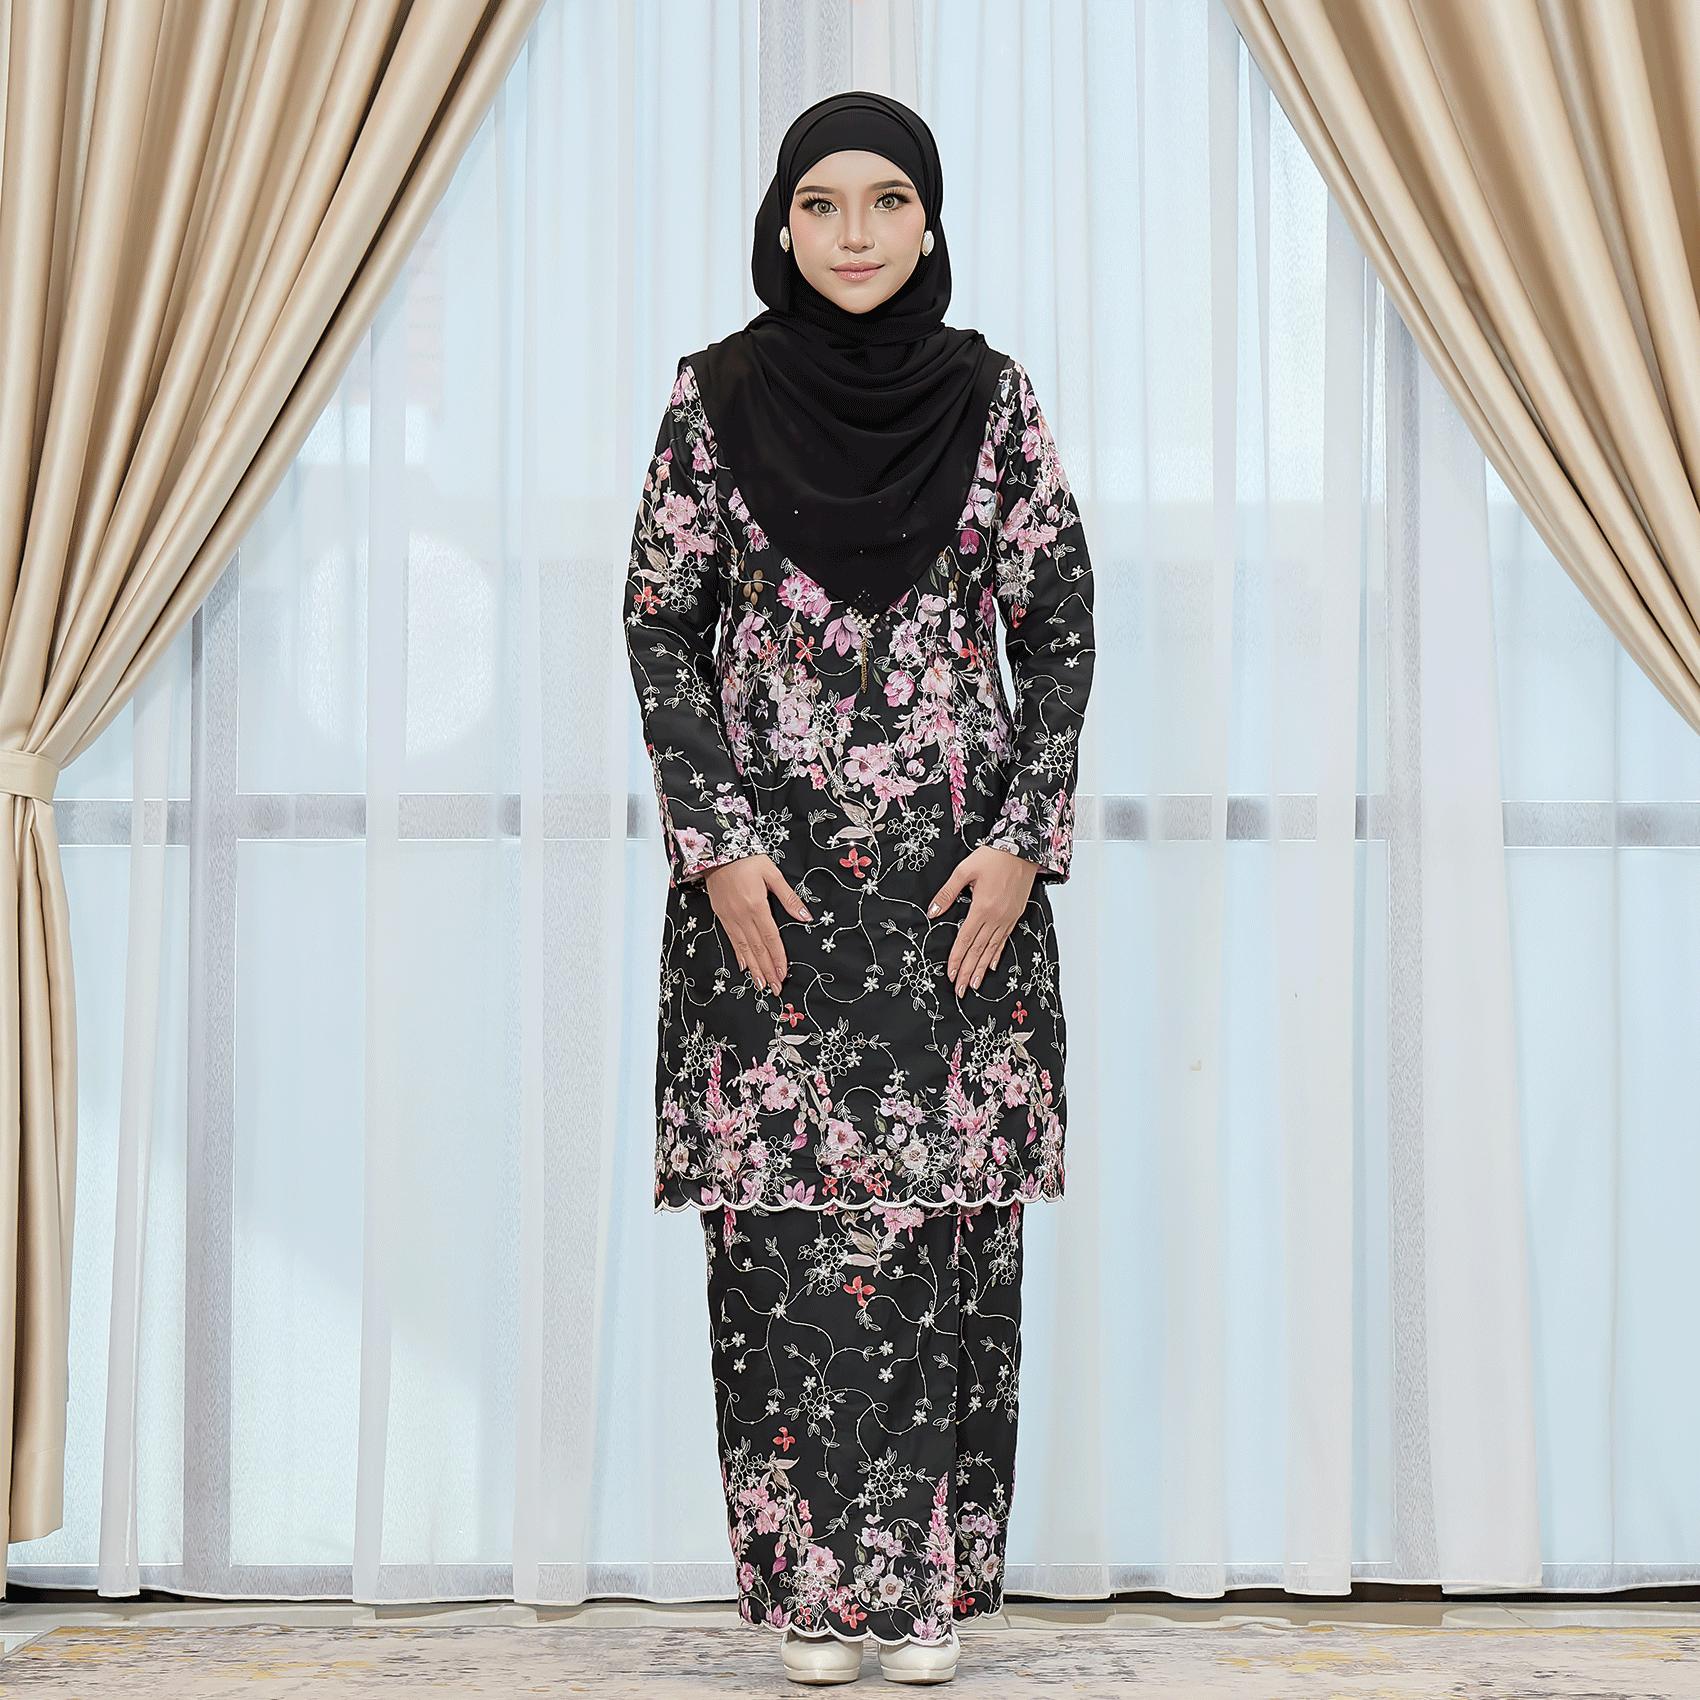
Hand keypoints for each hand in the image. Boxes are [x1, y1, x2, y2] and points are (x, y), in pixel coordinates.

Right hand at [703, 855, 810, 992]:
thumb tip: (805, 916)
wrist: (716, 850)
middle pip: (757, 948)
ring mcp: (729, 917)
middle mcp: (741, 916)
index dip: (778, 958)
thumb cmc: (747, 859)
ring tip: (762, 985)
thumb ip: (789, 898)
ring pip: (743, 948)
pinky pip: (732, 940)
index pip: (770, 938)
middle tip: (776, 989)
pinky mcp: (721, 916)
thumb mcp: (772, 873)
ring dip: (754, 968)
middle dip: (767, 970)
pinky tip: (745, 967)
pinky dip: (739, 955)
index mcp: (756, 906)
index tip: (784, 974)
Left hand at [926, 846, 1036, 995]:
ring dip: (981, 969)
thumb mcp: (964, 870)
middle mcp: (995, 918)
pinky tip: (991, 965)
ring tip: (974, 985)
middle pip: (978, 950)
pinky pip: (1003, 940)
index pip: (965, 940)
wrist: (1023, 850)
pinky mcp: (1014, 916)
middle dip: (968, 972)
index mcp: (981, 908)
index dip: (957, 959)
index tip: (951, 975)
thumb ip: (947, 893)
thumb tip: (933, 912)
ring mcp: (1006, 919)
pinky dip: (996, 954)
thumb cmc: (993, 857)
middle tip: (960, 990)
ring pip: (991, 949)